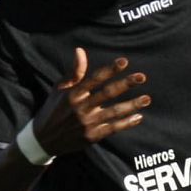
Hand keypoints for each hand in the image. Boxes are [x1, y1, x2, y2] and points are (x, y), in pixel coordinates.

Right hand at [32, 50, 150, 156]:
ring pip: (114, 112)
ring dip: (132, 105)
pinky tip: (138, 117)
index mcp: (72, 94)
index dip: (110, 70)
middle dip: (126, 84)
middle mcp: (80, 108)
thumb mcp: (60, 89)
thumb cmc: (54, 109)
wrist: (44, 140)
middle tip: (141, 77)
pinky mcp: (91, 137)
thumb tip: (80, 51)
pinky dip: (126, 123)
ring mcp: (87, 124)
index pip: (94, 78)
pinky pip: (113, 128)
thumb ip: (74, 72)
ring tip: (147, 99)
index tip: (124, 61)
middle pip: (107, 93)